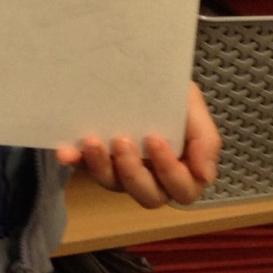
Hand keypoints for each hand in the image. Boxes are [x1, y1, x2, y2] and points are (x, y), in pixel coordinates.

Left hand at [58, 83, 221, 207]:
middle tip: (121, 141)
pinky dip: (75, 162)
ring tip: (91, 142)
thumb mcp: (193, 109)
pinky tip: (65, 152)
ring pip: (114, 185)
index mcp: (183, 172)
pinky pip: (84, 169)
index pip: (182, 188)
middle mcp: (154, 180)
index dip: (169, 170)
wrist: (139, 76)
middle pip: (148, 196)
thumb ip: (206, 140)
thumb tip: (204, 174)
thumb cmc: (173, 98)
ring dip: (102, 167)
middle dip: (133, 172)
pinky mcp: (96, 162)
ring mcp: (123, 173)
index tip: (153, 139)